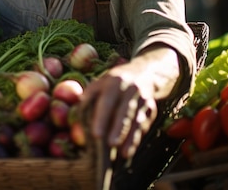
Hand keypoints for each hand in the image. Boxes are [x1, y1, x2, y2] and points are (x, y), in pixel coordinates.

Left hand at [80, 45, 179, 159]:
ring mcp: (143, 99)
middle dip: (118, 129)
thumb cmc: (115, 82)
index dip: (101, 118)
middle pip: (124, 111)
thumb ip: (89, 96)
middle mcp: (131, 89)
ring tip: (123, 153)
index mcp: (115, 82)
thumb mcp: (101, 82)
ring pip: (137, 120)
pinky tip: (129, 150)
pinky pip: (144, 125)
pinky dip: (137, 138)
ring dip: (130, 137)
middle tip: (110, 144)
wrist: (145, 73)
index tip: (96, 134)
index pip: (107, 101)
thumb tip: (76, 114)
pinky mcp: (151, 109)